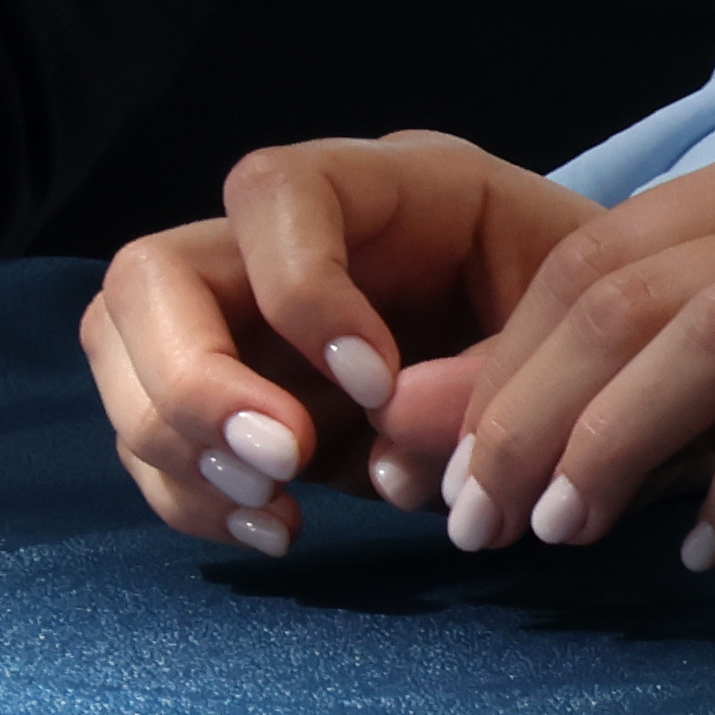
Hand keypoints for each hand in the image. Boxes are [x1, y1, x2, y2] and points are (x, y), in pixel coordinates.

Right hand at [87, 133, 605, 557]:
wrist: (594, 367)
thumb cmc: (592, 321)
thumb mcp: (577, 331)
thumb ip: (492, 373)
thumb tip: (384, 416)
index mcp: (392, 185)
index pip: (278, 191)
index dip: (301, 288)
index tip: (375, 383)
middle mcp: (289, 240)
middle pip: (152, 274)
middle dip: (194, 380)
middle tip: (283, 462)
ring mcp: (241, 316)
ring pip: (119, 352)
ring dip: (176, 444)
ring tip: (274, 503)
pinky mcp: (229, 394)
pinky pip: (150, 436)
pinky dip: (191, 496)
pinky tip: (276, 529)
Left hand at [382, 123, 714, 588]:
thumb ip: (610, 388)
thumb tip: (402, 435)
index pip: (592, 255)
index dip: (495, 370)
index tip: (444, 481)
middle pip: (633, 292)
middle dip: (527, 415)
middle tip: (479, 524)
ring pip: (714, 335)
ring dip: (611, 443)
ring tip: (563, 534)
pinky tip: (709, 553)